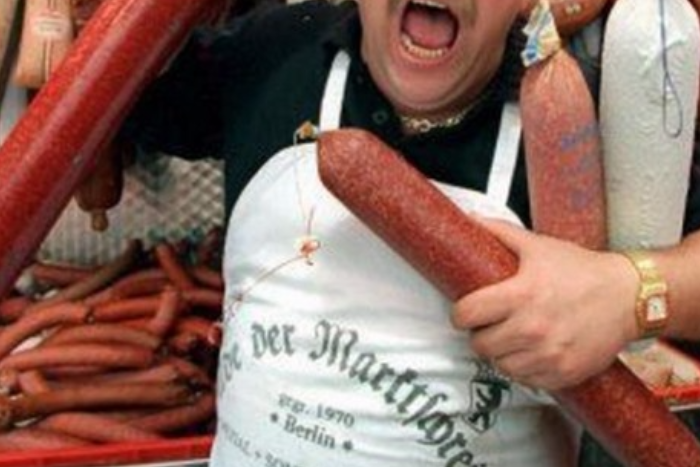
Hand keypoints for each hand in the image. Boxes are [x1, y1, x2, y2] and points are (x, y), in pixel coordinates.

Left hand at [452, 218, 638, 390]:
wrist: (628, 297)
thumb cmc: (582, 271)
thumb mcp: (539, 245)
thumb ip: (500, 232)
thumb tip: (470, 219)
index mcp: (521, 294)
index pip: (466, 314)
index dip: (461, 313)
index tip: (466, 312)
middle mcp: (532, 327)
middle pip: (479, 344)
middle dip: (480, 333)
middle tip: (490, 325)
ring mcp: (549, 354)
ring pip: (500, 366)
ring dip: (501, 353)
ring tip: (511, 338)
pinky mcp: (563, 373)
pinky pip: (526, 380)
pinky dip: (524, 369)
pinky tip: (531, 351)